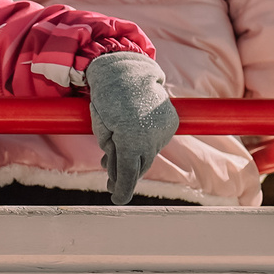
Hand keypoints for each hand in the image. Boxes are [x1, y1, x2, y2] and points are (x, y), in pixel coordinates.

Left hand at [83, 52, 178, 205]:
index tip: (117, 200)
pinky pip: (158, 141)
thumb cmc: (108, 101)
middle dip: (125, 174)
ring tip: (116, 154)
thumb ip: (111, 152)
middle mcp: (152, 139)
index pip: (128, 175)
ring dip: (135, 158)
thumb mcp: (103, 131)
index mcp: (130, 142)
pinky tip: (134, 135)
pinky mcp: (171, 123)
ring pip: (149, 155)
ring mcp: (164, 131)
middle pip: (140, 167)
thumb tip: (116, 171)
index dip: (122, 190)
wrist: (128, 73)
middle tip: (111, 183)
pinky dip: (146, 143)